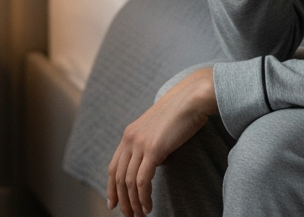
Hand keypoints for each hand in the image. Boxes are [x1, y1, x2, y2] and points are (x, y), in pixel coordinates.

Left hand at [107, 67, 218, 215]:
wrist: (192, 98)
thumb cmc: (181, 112)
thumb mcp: (159, 129)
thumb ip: (151, 144)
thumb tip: (153, 163)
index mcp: (129, 134)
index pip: (114, 166)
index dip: (111, 187)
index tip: (113, 203)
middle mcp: (130, 139)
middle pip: (118, 177)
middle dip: (122, 200)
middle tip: (129, 215)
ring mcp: (140, 143)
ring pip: (129, 182)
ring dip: (134, 202)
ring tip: (141, 215)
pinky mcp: (153, 149)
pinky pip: (142, 180)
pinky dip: (143, 197)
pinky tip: (149, 206)